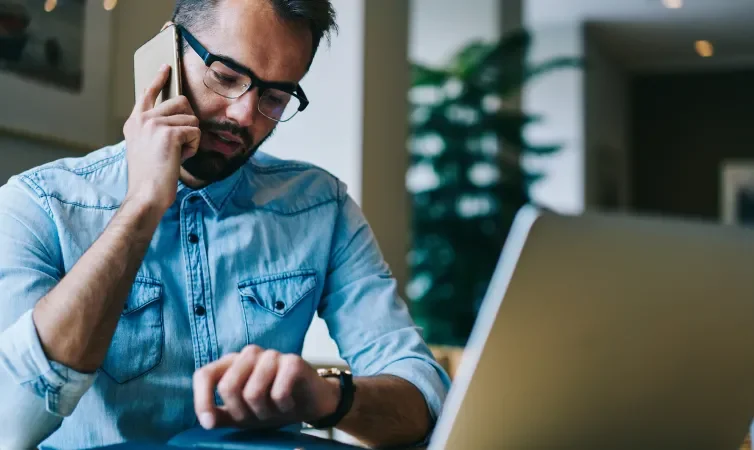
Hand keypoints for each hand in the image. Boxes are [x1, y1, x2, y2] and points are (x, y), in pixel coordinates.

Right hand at [123, 64, 200, 212]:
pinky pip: (195, 132)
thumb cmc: (150, 177)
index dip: (159, 79)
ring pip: (191, 119)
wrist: (146, 194)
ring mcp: (154, 124)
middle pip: (181, 103)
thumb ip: (154, 130)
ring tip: (176, 155)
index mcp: (134, 122)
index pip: (147, 94)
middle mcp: (142, 119)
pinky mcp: (169, 133)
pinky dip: (193, 148)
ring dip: (191, 139)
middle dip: (188, 123)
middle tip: (179, 145)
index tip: (167, 67)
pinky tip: (179, 159)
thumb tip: (177, 117)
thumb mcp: (144, 147)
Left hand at [193, 346, 340, 429]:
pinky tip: (289, 405)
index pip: (205, 374)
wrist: (311, 402)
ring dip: (264, 412)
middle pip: (228, 387)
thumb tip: (206, 420)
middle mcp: (249, 354)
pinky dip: (283, 407)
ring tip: (274, 411)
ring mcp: (271, 355)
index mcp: (232, 363)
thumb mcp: (243, 415)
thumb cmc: (273, 406)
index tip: (208, 423)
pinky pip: (278, 393)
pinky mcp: (293, 361)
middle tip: (256, 417)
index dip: (202, 399)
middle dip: (241, 412)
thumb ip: (221, 415)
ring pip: (253, 392)